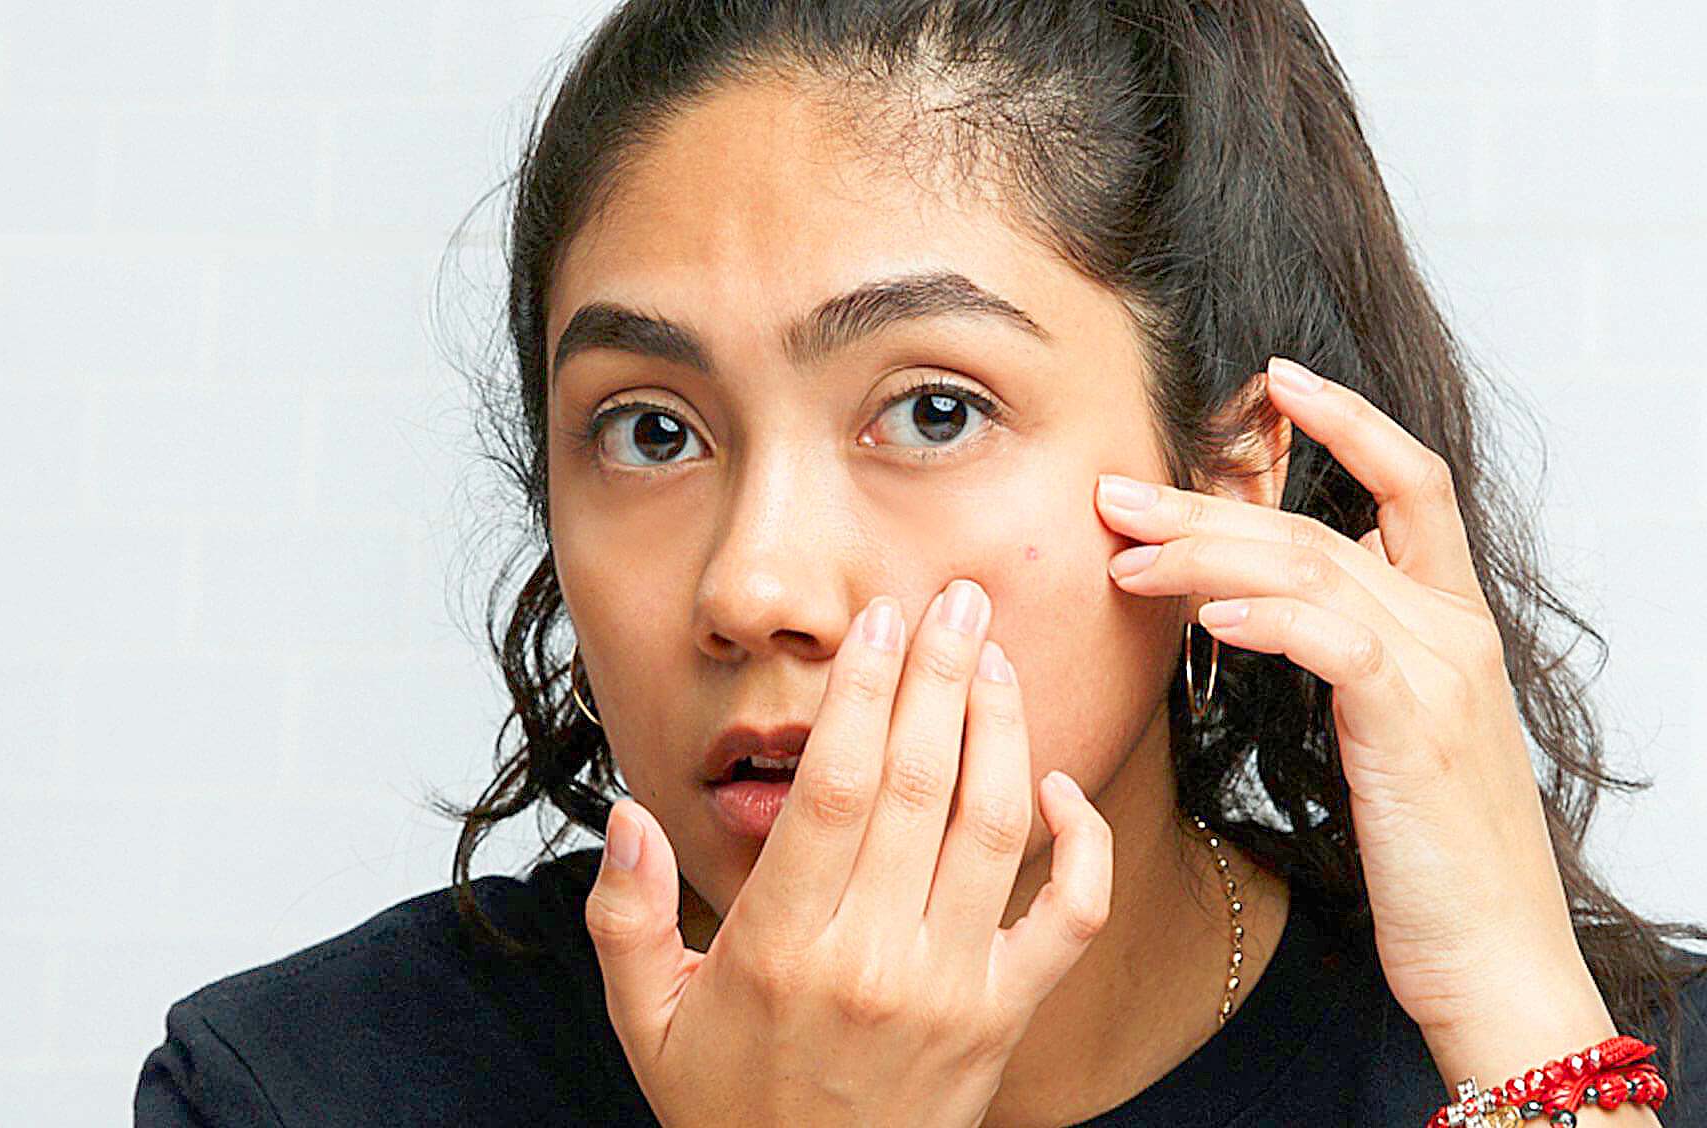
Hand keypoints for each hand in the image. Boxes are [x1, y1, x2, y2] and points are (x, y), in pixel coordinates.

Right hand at [583, 579, 1115, 1127]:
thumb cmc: (726, 1110)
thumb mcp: (646, 1021)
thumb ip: (625, 914)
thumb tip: (627, 812)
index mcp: (778, 948)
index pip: (831, 788)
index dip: (861, 694)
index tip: (878, 623)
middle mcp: (871, 959)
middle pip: (919, 783)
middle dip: (942, 676)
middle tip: (958, 599)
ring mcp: (950, 988)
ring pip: (995, 827)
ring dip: (1003, 728)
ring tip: (996, 658)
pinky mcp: (1005, 1017)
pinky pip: (1070, 918)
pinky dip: (1081, 846)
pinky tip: (1057, 786)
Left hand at [1095, 355, 1593, 1040]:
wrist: (1496, 964)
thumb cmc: (1431, 862)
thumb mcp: (1387, 742)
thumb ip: (1342, 664)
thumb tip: (1252, 617)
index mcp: (1452, 624)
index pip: (1410, 485)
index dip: (1349, 421)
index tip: (1274, 381)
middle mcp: (1456, 631)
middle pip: (1319, 528)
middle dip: (1207, 502)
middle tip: (1114, 494)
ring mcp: (1443, 675)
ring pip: (1312, 570)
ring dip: (1205, 554)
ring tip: (1123, 554)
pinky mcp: (1417, 728)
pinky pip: (1335, 644)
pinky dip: (1267, 620)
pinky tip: (1207, 616)